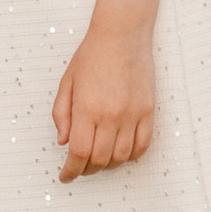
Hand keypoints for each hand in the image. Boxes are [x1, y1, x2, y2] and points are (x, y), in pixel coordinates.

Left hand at [52, 22, 156, 180]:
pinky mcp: (148, 111)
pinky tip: (121, 154)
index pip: (79, 153)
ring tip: (98, 160)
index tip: (65, 176)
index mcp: (87, 108)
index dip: (71, 170)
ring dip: (108, 165)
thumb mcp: (67, 83)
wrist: (121, 35)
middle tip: (79, 168)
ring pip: (122, 157)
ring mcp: (133, 115)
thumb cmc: (92, 55)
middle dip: (86, 170)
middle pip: (100, 159)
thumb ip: (62, 114)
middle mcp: (111, 115)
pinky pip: (143, 146)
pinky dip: (131, 157)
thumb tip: (64, 142)